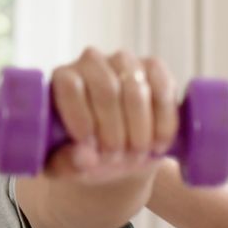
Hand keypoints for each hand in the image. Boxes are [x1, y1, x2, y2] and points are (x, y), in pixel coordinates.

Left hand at [46, 47, 178, 185]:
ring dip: (139, 130)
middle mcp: (92, 62)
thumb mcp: (67, 165)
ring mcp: (125, 62)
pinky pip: (163, 90)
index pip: (70, 85)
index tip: (89, 146)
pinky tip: (157, 145)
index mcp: (63, 78)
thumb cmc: (84, 154)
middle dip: (113, 131)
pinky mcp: (154, 68)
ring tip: (136, 155)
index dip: (80, 115)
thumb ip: (68, 163)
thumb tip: (85, 157)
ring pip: (136, 91)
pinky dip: (163, 123)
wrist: (118, 151)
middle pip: (106, 89)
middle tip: (115, 159)